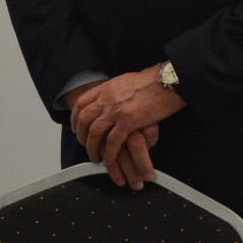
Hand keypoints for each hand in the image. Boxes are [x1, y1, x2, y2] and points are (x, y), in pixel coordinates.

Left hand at [70, 68, 184, 186]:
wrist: (166, 82)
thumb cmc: (151, 82)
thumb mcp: (124, 81)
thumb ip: (113, 91)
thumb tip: (108, 99)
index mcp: (105, 88)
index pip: (81, 103)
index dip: (75, 117)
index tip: (76, 127)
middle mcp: (106, 98)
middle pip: (84, 119)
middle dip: (81, 135)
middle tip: (84, 145)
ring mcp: (115, 110)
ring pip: (94, 132)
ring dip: (92, 147)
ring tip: (94, 157)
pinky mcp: (128, 121)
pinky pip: (112, 142)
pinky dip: (108, 153)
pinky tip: (108, 160)